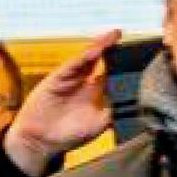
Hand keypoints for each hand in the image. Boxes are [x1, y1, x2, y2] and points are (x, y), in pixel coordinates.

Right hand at [2, 28, 124, 176]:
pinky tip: (95, 50)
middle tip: (119, 35)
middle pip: (98, 59)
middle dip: (109, 47)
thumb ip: (112, 111)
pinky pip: (72, 65)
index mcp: (94, 92)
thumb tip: (131, 103)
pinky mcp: (58, 78)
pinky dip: (83, 57)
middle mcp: (83, 82)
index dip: (120, 62)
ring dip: (99, 46)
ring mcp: (70, 78)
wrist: (41, 141)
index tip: (135, 54)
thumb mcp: (99, 125)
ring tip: (112, 36)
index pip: (109, 72)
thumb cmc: (69, 135)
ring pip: (87, 58)